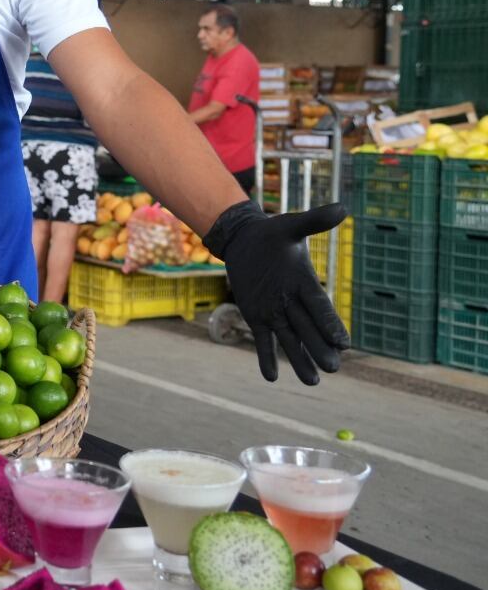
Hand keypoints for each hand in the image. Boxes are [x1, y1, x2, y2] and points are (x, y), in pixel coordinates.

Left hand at [204, 201, 350, 384]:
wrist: (245, 239)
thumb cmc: (272, 233)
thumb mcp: (291, 226)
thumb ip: (314, 221)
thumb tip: (343, 208)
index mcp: (305, 283)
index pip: (320, 307)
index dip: (330, 324)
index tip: (344, 343)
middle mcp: (293, 301)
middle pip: (308, 329)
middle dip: (318, 348)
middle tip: (333, 369)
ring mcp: (275, 311)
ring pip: (289, 340)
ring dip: (299, 360)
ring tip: (312, 381)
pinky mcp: (256, 316)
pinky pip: (263, 340)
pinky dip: (266, 357)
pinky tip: (271, 377)